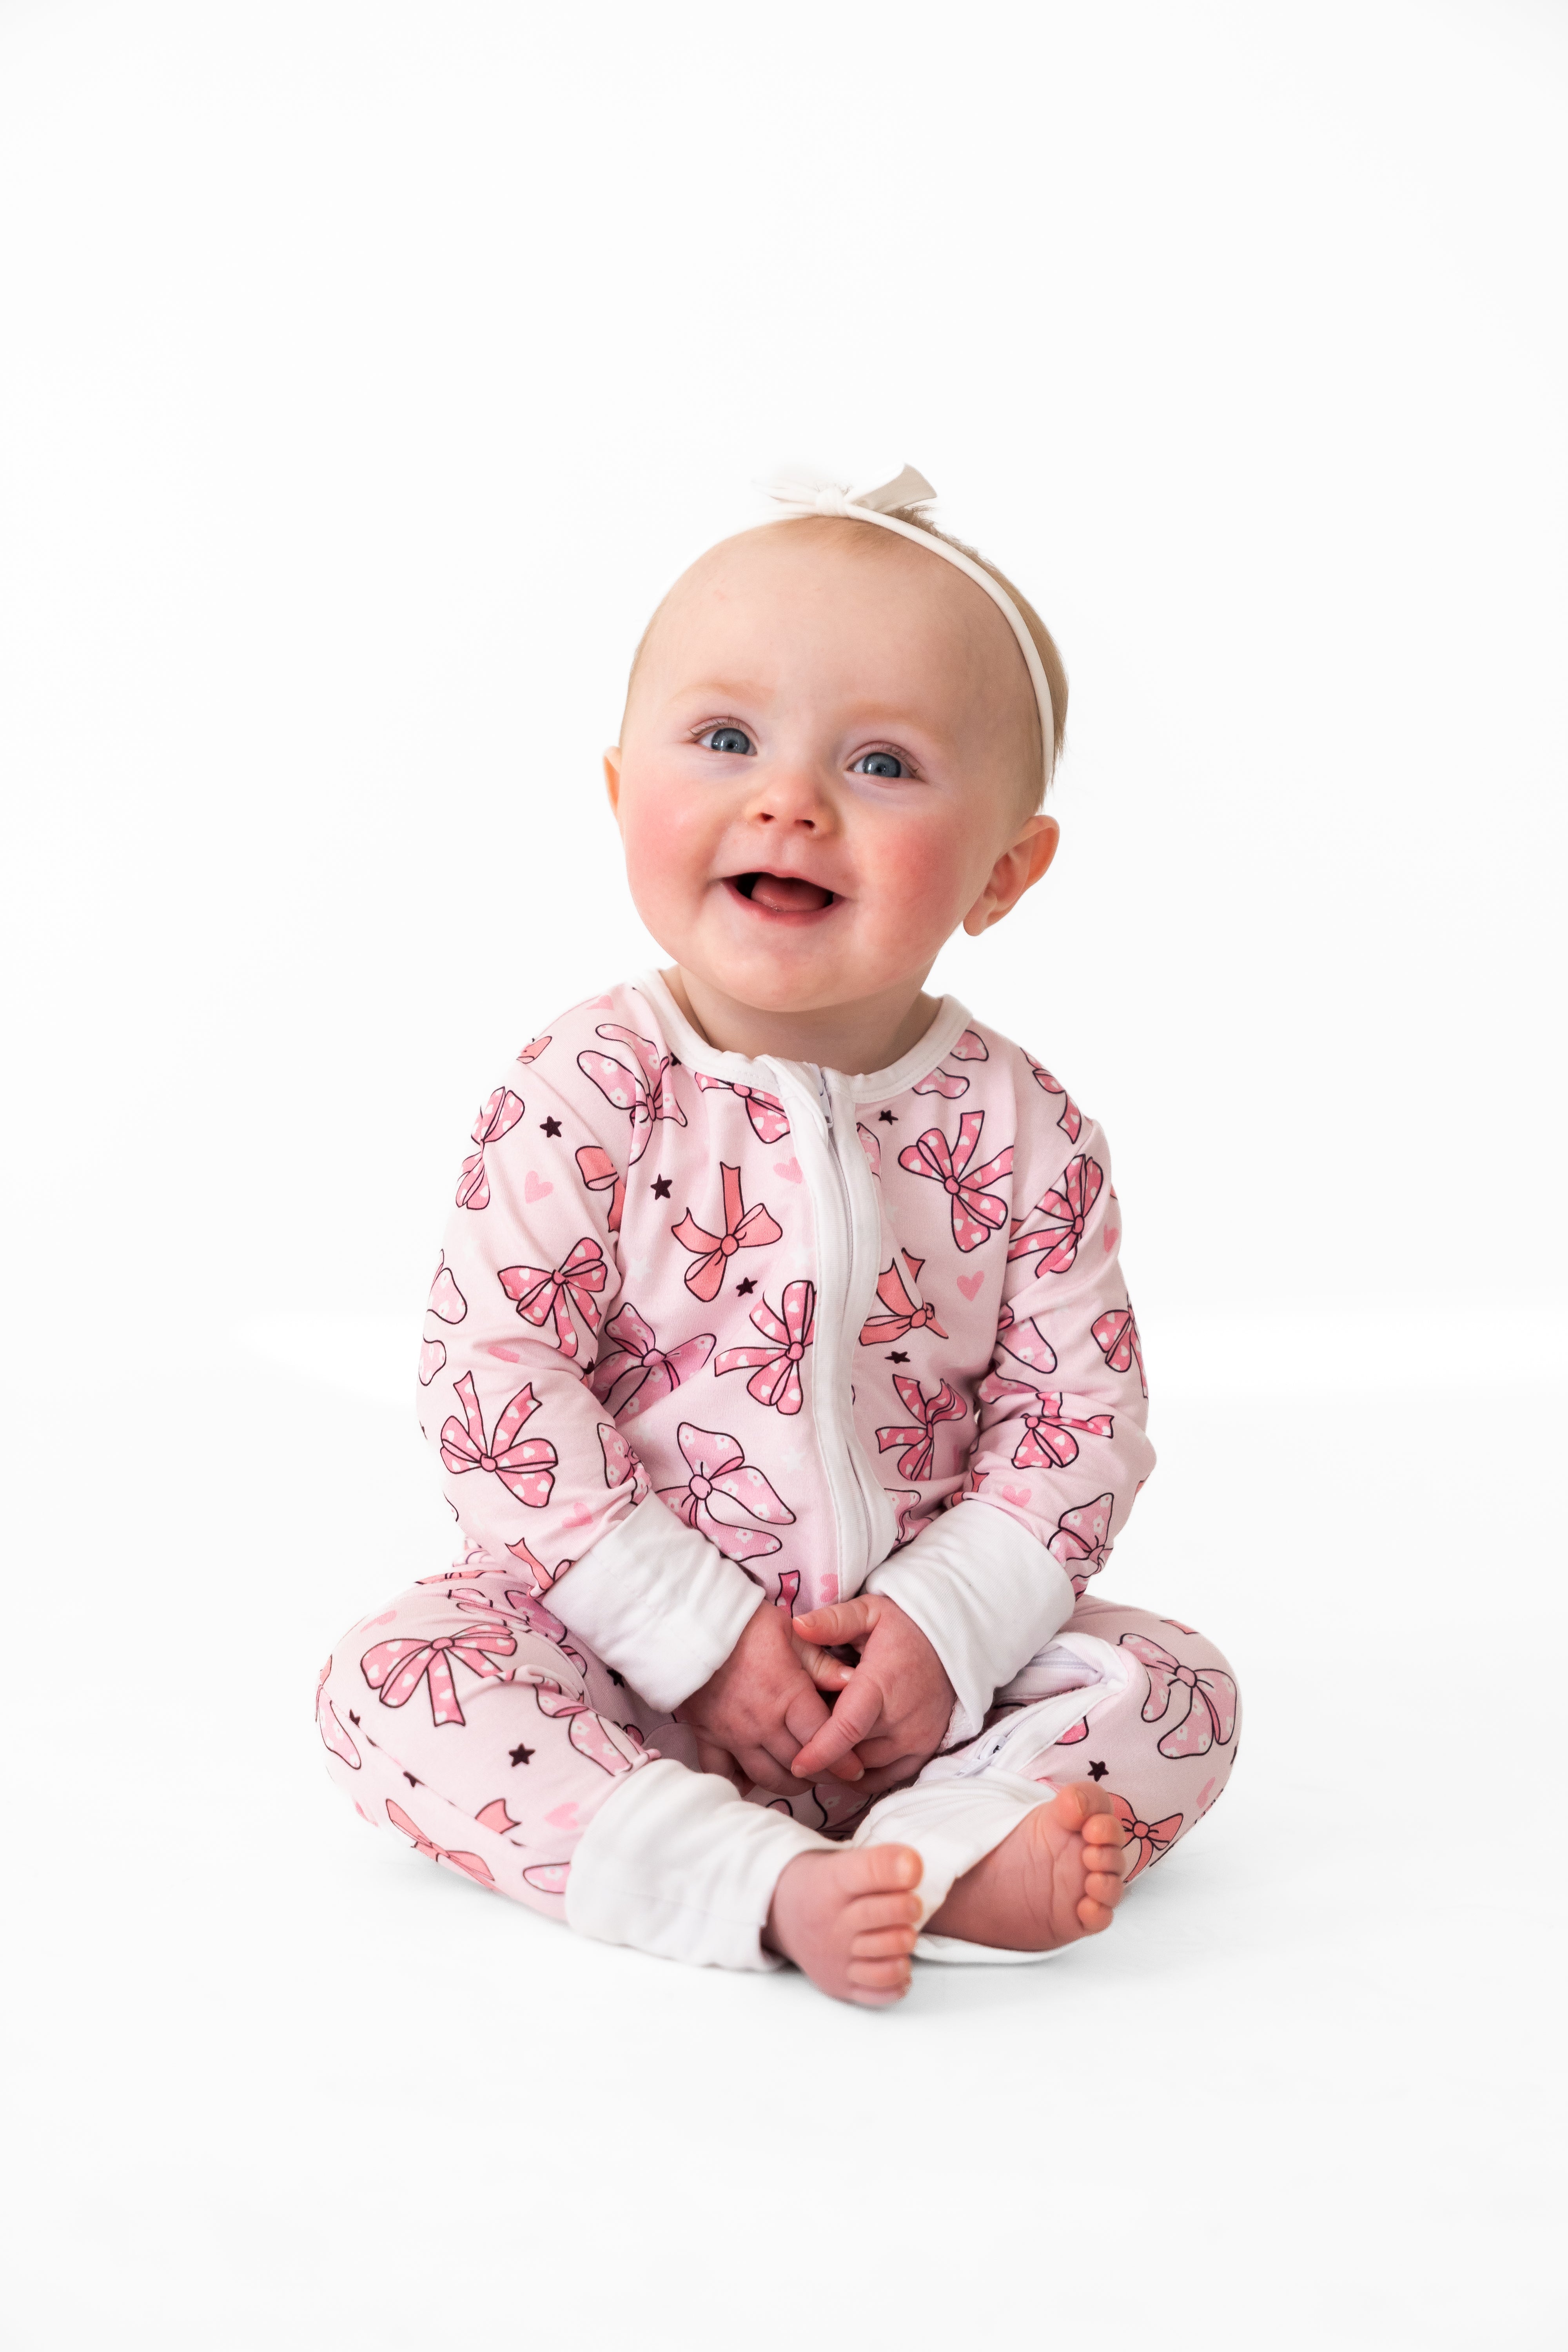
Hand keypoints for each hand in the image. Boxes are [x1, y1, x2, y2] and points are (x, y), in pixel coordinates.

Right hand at [677, 1602, 861, 1796]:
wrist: (691, 1625)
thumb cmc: (745, 1624)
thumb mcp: (791, 1633)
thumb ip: (821, 1662)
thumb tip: (852, 1682)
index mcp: (787, 1696)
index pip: (822, 1739)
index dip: (842, 1761)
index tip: (855, 1770)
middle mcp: (761, 1723)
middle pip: (798, 1765)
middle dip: (821, 1775)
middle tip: (833, 1774)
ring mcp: (733, 1734)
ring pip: (766, 1777)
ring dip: (788, 1783)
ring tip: (801, 1777)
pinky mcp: (707, 1736)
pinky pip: (721, 1772)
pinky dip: (738, 1782)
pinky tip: (751, 1783)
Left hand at [787, 1594, 955, 1794]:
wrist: (953, 1646)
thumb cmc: (904, 1629)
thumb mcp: (870, 1612)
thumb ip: (833, 1621)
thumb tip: (798, 1625)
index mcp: (882, 1683)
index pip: (847, 1729)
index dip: (819, 1751)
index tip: (796, 1765)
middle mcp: (902, 1718)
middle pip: (851, 1751)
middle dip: (824, 1749)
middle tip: (804, 1732)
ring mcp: (916, 1739)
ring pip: (865, 1767)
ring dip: (842, 1761)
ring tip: (826, 1739)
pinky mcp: (923, 1751)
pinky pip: (885, 1778)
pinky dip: (863, 1774)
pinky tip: (847, 1758)